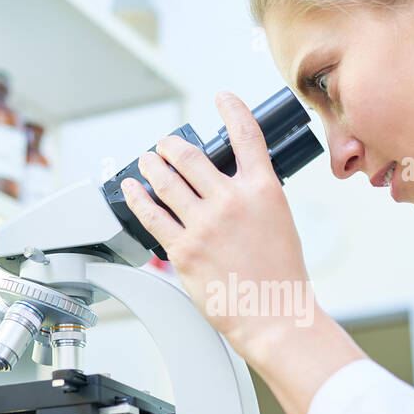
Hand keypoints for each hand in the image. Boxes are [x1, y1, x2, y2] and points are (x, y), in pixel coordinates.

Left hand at [119, 90, 317, 364]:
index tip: (222, 98)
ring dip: (151, 165)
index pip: (247, 136)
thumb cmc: (281, 278)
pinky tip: (132, 190)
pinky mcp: (184, 250)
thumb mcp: (280, 223)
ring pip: (166, 181)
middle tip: (166, 145)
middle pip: (191, 156)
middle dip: (172, 145)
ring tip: (146, 161)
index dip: (232, 109)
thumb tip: (231, 188)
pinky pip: (151, 215)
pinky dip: (137, 197)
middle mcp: (232, 201)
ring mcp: (205, 225)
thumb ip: (254, 199)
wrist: (275, 315)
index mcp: (264, 191)